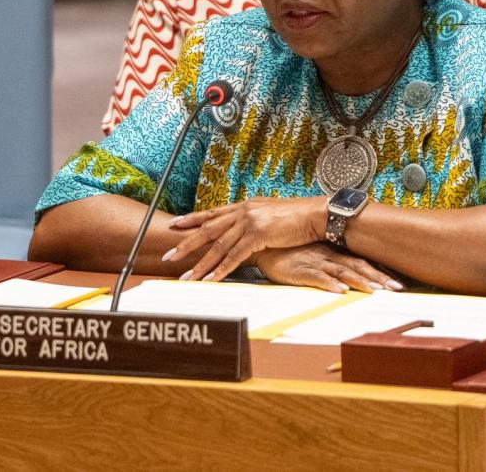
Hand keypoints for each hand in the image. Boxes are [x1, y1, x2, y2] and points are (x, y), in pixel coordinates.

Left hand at [164, 196, 326, 281]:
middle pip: (208, 229)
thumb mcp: (271, 215)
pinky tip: (211, 280)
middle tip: (168, 255)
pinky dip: (221, 270)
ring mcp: (250, 222)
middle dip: (186, 244)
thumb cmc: (299, 217)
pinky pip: (235, 256)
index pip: (213, 212)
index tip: (175, 223)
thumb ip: (255, 222)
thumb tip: (246, 232)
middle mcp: (244, 211)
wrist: (317, 214)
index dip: (192, 218)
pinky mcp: (259, 235)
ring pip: (218, 246)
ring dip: (200, 264)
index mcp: (245, 205)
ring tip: (186, 277)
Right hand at [256, 243, 403, 293]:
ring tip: (375, 290)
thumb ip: (330, 264)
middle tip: (396, 288)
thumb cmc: (289, 251)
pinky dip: (329, 283)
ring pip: (341, 271)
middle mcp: (327, 256)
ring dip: (359, 281)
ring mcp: (314, 262)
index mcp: (333, 252)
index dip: (379, 271)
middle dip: (378, 278)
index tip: (397, 282)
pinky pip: (316, 277)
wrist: (263, 244)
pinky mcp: (298, 270)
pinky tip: (340, 290)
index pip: (361, 261)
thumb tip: (349, 276)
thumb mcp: (313, 256)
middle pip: (357, 266)